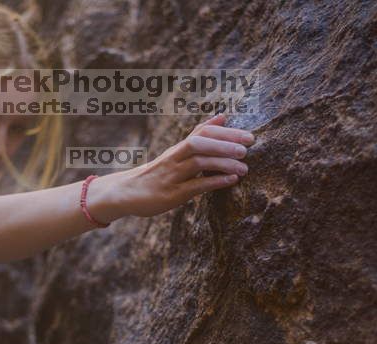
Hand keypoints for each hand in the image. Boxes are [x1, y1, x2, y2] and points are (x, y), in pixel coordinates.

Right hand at [113, 113, 254, 217]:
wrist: (127, 192)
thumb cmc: (159, 172)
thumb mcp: (177, 152)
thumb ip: (199, 134)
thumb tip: (222, 115)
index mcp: (179, 148)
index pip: (202, 133)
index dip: (226, 133)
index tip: (248, 136)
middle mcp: (175, 159)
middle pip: (199, 144)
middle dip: (225, 144)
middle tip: (248, 147)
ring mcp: (172, 176)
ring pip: (198, 163)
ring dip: (223, 163)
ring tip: (244, 167)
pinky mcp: (172, 195)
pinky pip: (194, 186)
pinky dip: (214, 182)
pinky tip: (230, 180)